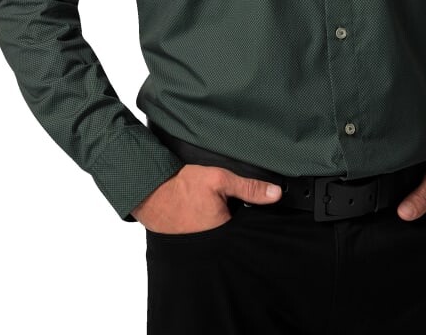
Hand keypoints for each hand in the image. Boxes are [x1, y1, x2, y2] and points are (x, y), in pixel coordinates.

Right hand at [131, 164, 281, 233]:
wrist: (149, 192)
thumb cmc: (182, 186)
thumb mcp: (219, 179)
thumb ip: (249, 188)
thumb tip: (277, 194)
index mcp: (225, 231)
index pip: (250, 230)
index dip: (256, 220)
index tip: (262, 211)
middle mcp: (214, 245)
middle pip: (237, 237)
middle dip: (241, 225)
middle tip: (237, 208)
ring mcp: (202, 247)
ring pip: (223, 238)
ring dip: (226, 228)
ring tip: (221, 211)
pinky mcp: (190, 243)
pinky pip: (208, 239)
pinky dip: (210, 228)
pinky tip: (207, 215)